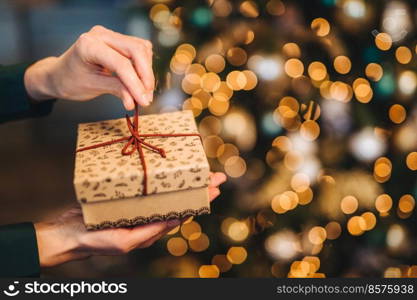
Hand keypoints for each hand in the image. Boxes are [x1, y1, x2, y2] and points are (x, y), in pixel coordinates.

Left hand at [24, 25, 153, 109]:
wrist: (60, 74)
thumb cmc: (71, 81)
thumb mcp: (92, 88)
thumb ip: (117, 90)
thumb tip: (135, 101)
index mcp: (89, 45)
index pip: (121, 63)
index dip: (135, 84)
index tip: (144, 101)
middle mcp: (101, 35)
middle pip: (136, 51)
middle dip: (146, 75)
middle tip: (147, 97)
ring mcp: (111, 35)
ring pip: (142, 49)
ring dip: (146, 71)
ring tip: (143, 92)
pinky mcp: (119, 40)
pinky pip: (140, 50)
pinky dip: (144, 66)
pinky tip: (140, 81)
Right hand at [34, 172, 226, 266]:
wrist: (69, 233)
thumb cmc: (97, 241)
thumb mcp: (127, 240)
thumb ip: (151, 231)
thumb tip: (177, 221)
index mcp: (152, 229)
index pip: (182, 212)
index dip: (200, 200)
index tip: (215, 188)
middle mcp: (148, 216)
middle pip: (179, 199)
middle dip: (198, 188)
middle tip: (216, 175)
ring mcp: (139, 204)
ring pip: (165, 190)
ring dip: (182, 179)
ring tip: (197, 169)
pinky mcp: (126, 194)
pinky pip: (147, 184)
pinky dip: (160, 176)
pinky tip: (166, 167)